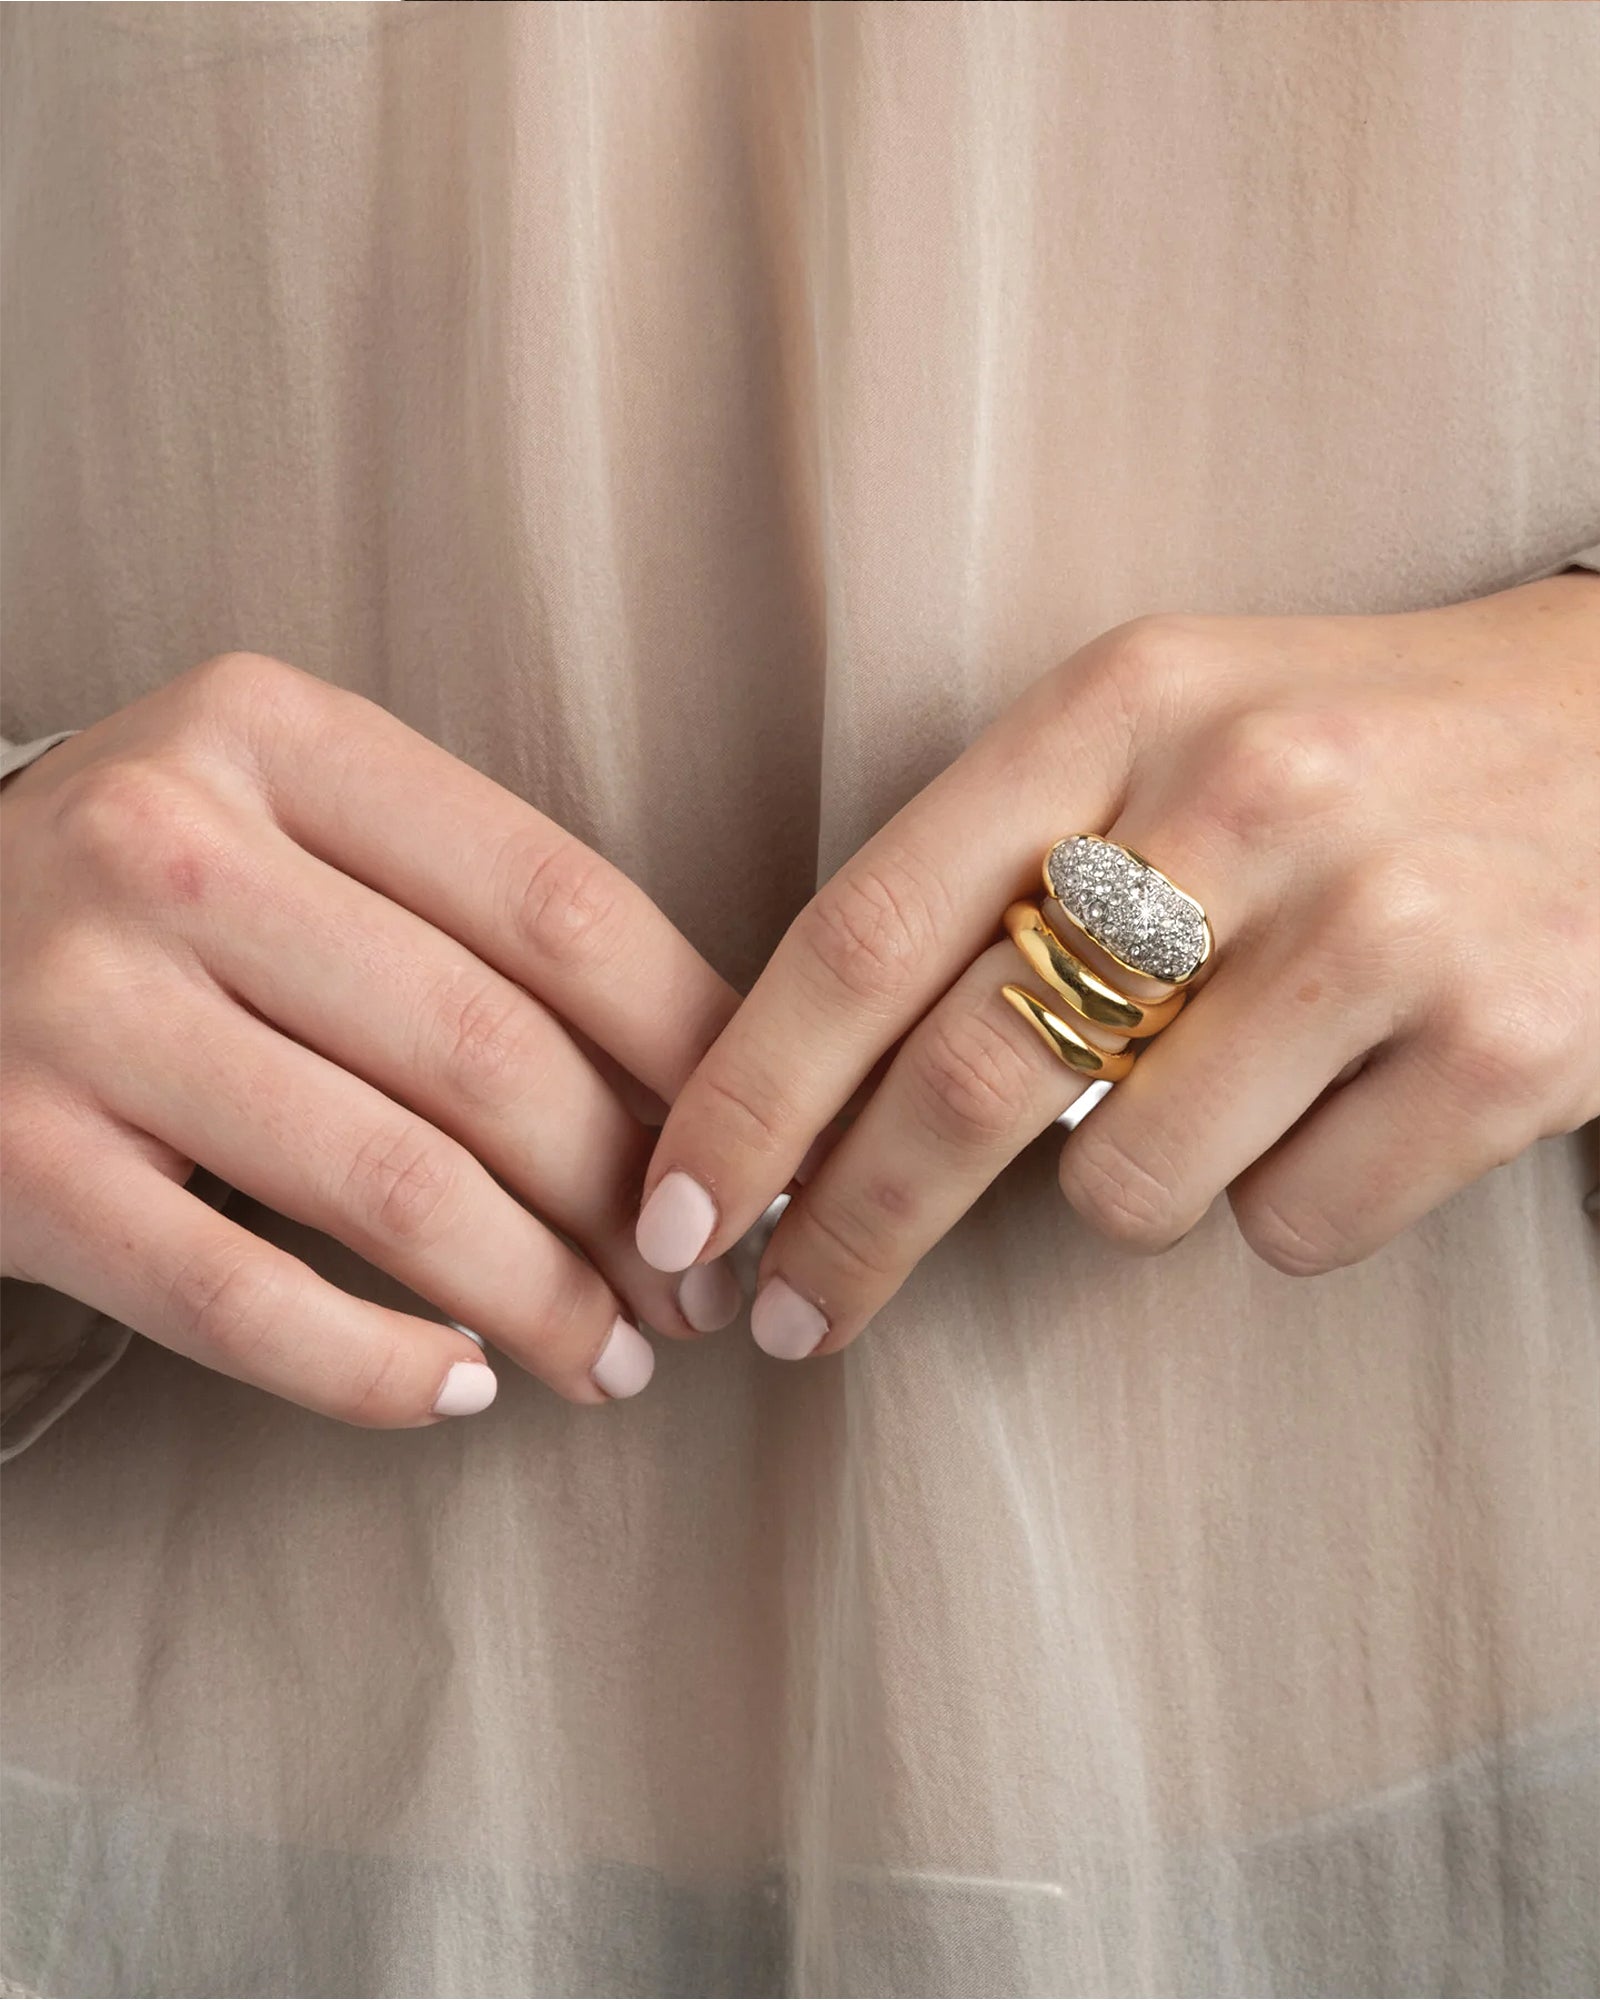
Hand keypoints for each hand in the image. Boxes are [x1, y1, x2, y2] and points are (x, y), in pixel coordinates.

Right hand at [1, 653, 741, 1422]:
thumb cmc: (143, 901)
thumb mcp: (285, 824)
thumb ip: (461, 911)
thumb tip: (698, 1085)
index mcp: (275, 735)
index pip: (556, 904)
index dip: (694, 1047)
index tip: (761, 1146)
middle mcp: (168, 846)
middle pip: (491, 1055)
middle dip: (635, 1202)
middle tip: (703, 1287)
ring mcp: (78, 1003)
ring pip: (391, 1186)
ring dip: (544, 1299)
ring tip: (617, 1356)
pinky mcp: (10, 1158)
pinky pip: (242, 1302)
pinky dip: (380, 1370)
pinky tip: (464, 1388)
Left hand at [635, 575, 1599, 1358]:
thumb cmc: (1359, 751)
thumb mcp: (1173, 733)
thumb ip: (1010, 869)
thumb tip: (822, 1094)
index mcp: (1122, 702)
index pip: (868, 927)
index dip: (747, 1094)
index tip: (675, 1214)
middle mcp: (1244, 795)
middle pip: (964, 1075)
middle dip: (848, 1229)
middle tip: (788, 1320)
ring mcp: (1385, 921)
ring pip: (1129, 1185)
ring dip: (1138, 1186)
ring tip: (1239, 1087)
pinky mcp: (1506, 1046)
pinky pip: (1292, 1227)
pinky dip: (1292, 1203)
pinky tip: (1361, 1103)